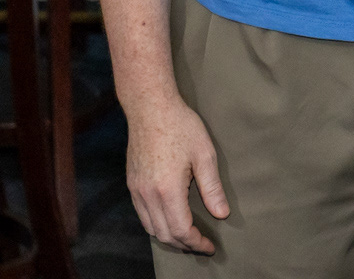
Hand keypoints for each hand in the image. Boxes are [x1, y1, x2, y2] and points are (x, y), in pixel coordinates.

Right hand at [125, 92, 229, 253]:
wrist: (150, 107)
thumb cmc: (180, 125)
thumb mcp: (204, 154)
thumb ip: (212, 187)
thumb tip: (221, 213)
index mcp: (167, 189)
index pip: (181, 230)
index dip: (196, 243)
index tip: (209, 246)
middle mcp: (148, 194)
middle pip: (164, 234)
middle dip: (184, 244)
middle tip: (201, 244)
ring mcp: (137, 190)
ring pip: (151, 228)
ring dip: (169, 237)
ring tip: (187, 236)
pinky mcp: (132, 183)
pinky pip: (142, 214)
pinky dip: (156, 224)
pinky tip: (170, 219)